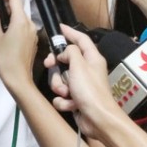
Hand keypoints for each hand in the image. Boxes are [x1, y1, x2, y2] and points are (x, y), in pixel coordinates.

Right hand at [0, 0, 37, 95]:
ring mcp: (33, 33)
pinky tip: (7, 37)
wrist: (18, 78)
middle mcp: (30, 24)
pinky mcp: (33, 41)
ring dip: (10, 18)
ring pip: (21, 18)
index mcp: (21, 21)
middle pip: (19, 8)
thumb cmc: (4, 58)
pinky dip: (16, 27)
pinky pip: (24, 28)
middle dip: (6, 8)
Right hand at [47, 24, 122, 141]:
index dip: (70, 32)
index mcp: (92, 58)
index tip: (59, 27)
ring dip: (60, 87)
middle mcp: (87, 70)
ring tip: (66, 94)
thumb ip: (70, 52)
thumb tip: (65, 53)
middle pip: (66, 60)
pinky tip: (71, 105)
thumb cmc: (90, 90)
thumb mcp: (79, 65)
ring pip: (61, 79)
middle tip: (49, 65)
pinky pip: (62, 96)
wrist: (97, 119)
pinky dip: (64, 101)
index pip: (81, 39)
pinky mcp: (76, 99)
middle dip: (56, 67)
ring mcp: (81, 85)